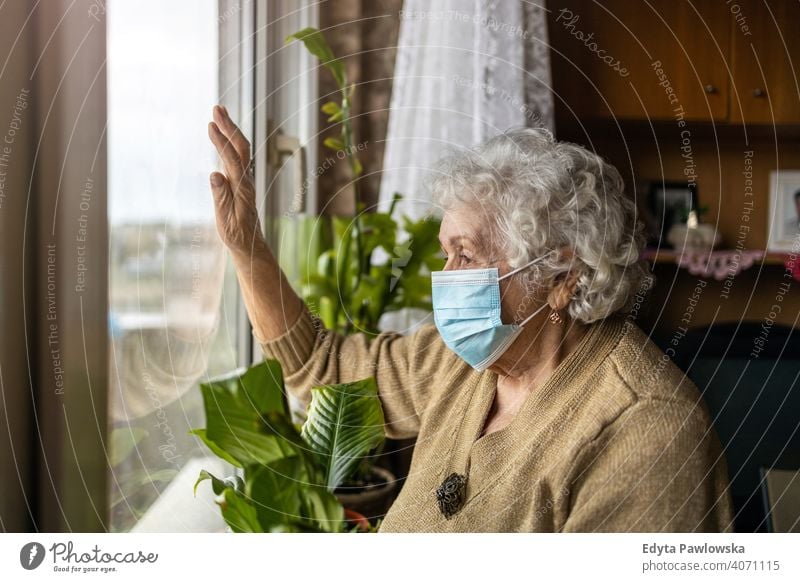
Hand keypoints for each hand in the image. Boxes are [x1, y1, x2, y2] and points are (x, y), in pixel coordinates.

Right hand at [208, 105, 263, 255]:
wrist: (249, 244)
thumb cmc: (237, 236)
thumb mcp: (226, 221)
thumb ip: (221, 197)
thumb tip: (215, 174)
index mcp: (242, 189)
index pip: (232, 160)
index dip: (221, 142)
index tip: (210, 125)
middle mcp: (245, 180)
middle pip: (240, 148)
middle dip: (229, 127)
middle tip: (217, 108)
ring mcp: (243, 180)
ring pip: (240, 150)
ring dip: (230, 130)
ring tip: (219, 112)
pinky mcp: (239, 181)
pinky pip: (236, 156)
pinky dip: (228, 141)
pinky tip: (222, 133)